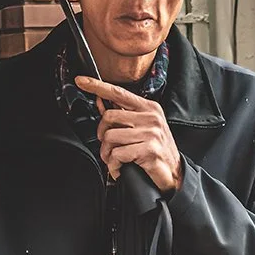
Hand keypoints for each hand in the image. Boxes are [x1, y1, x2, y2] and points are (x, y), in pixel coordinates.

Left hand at [76, 77, 182, 193]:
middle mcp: (151, 117)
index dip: (97, 85)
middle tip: (108, 148)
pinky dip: (114, 165)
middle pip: (109, 117)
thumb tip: (100, 101)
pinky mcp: (149, 149)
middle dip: (102, 136)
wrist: (174, 173)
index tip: (81, 80)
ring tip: (115, 160)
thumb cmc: (155, 150)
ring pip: (110, 137)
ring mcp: (151, 132)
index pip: (118, 92)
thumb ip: (122, 115)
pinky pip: (117, 154)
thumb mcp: (142, 128)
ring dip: (107, 154)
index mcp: (148, 108)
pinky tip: (121, 168)